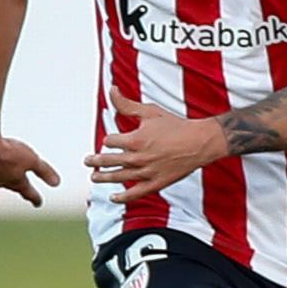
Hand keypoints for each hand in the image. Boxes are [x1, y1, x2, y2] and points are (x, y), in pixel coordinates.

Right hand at [0, 127, 61, 205]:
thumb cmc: (8, 153)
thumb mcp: (32, 160)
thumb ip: (44, 171)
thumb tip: (56, 183)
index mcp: (17, 182)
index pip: (29, 192)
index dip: (35, 197)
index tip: (39, 203)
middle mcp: (3, 180)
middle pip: (14, 186)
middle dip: (20, 188)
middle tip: (24, 192)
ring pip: (0, 177)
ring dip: (6, 178)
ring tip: (9, 177)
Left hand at [88, 90, 217, 202]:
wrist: (200, 142)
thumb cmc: (175, 125)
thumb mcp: (149, 111)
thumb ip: (126, 104)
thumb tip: (111, 90)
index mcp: (135, 139)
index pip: (111, 141)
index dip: (110, 140)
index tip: (112, 140)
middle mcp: (138, 158)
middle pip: (110, 161)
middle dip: (96, 161)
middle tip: (87, 161)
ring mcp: (147, 173)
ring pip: (119, 177)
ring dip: (104, 178)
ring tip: (94, 177)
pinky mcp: (157, 183)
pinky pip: (136, 193)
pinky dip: (123, 197)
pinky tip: (113, 198)